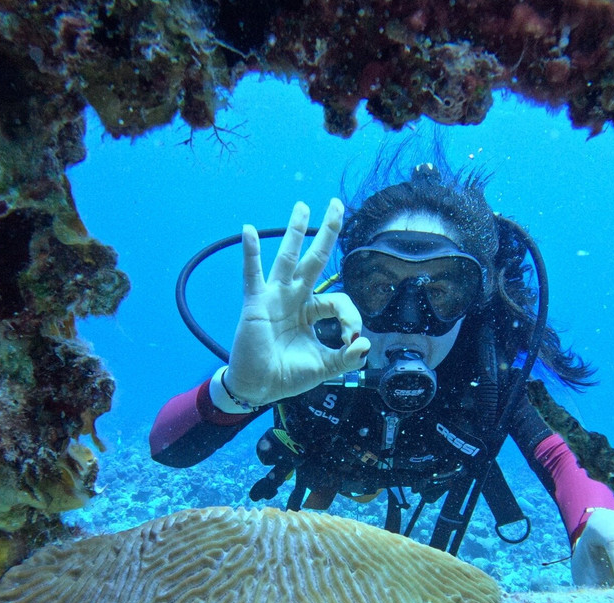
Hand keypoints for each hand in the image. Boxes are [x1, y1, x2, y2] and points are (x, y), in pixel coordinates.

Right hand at [223, 199, 371, 406]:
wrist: (259, 387)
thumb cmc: (288, 375)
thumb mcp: (325, 367)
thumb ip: (347, 358)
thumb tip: (365, 345)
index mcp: (311, 311)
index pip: (338, 300)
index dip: (351, 317)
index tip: (352, 340)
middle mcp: (294, 298)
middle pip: (315, 259)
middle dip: (327, 232)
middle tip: (336, 204)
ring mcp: (274, 298)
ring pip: (288, 258)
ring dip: (295, 231)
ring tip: (303, 206)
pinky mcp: (256, 304)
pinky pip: (252, 274)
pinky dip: (250, 253)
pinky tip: (248, 230)